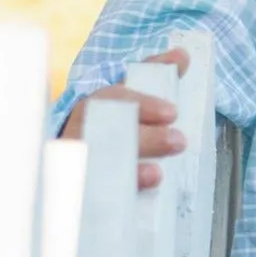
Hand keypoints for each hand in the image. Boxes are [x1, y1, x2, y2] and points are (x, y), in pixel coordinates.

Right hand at [60, 46, 190, 189]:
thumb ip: (154, 76)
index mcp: (93, 108)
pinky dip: (108, 200)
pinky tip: (128, 201)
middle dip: (147, 139)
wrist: (72, 169)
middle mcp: (79, 134)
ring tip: (158, 174)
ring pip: (98, 167)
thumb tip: (182, 55)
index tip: (172, 113)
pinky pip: (89, 198)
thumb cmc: (110, 127)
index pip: (112, 100)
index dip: (143, 104)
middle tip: (179, 141)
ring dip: (130, 172)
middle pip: (109, 136)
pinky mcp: (75, 194)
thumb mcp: (128, 100)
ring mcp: (74, 165)